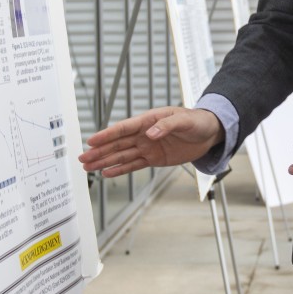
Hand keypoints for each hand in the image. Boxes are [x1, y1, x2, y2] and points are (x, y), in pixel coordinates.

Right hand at [80, 106, 222, 177]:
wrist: (209, 133)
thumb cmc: (197, 121)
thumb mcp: (185, 120)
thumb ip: (167, 126)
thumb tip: (150, 134)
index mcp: (148, 120)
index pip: (123, 128)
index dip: (106, 135)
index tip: (91, 140)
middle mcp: (144, 134)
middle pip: (117, 144)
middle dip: (99, 151)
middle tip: (82, 158)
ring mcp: (147, 147)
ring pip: (121, 155)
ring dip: (105, 161)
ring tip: (88, 167)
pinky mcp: (153, 158)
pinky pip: (134, 165)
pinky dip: (120, 169)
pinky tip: (107, 173)